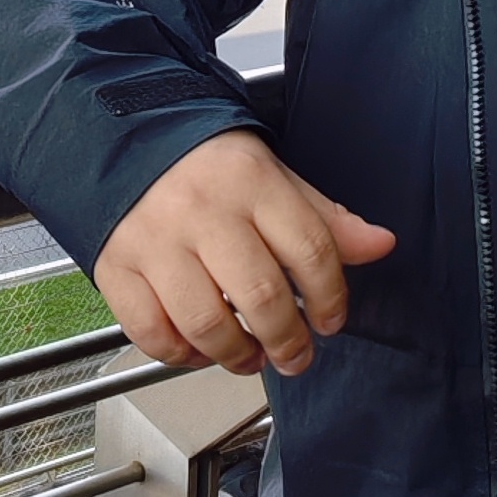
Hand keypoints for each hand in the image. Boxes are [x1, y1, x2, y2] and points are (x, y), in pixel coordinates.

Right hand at [91, 131, 396, 374]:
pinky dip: (178, 354)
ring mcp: (154, 241)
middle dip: (288, 340)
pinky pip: (150, 331)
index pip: (310, 249)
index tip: (331, 320)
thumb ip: (324, 218)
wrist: (126, 140)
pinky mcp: (116, 267)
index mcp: (250, 182)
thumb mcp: (273, 177)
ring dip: (237, 356)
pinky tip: (197, 349)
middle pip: (261, 295)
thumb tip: (379, 244)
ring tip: (250, 356)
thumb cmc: (206, 165)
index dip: (331, 297)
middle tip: (296, 356)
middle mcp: (201, 211)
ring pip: (205, 323)